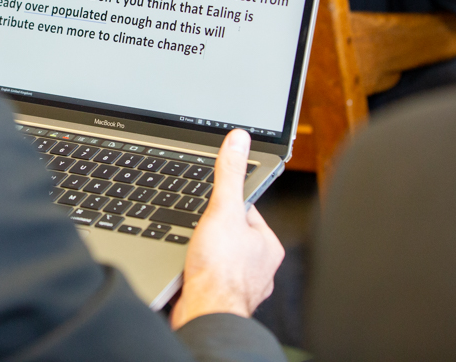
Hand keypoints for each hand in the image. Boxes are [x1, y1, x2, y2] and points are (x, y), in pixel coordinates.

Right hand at [170, 129, 284, 328]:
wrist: (204, 315)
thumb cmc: (219, 271)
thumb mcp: (223, 210)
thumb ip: (230, 175)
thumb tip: (239, 140)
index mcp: (268, 244)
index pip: (246, 210)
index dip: (224, 204)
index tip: (210, 205)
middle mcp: (260, 266)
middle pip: (231, 232)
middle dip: (212, 232)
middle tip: (197, 233)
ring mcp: (241, 283)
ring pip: (219, 256)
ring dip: (203, 253)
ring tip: (192, 253)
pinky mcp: (221, 297)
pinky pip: (207, 276)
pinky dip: (196, 273)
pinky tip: (188, 271)